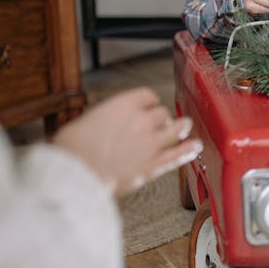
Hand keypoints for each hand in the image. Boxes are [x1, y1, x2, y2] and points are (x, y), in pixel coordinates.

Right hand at [52, 87, 202, 195]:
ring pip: (175, 130)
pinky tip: (194, 148)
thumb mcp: (85, 121)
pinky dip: (187, 151)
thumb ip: (103, 120)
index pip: (147, 96)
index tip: (150, 106)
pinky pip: (176, 156)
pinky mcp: (153, 165)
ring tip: (186, 127)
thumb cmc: (74, 147)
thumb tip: (103, 124)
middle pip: (162, 113)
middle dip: (162, 118)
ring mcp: (151, 143)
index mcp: (124, 105)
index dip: (150, 102)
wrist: (78, 171)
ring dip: (182, 128)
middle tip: (162, 123)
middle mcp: (142, 120)